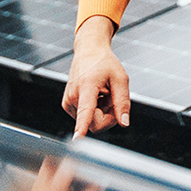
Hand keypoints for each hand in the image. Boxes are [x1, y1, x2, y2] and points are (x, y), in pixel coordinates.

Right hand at [62, 15, 130, 135]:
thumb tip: (124, 124)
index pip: (86, 112)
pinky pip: (86, 117)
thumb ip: (123, 102)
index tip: (77, 140)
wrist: (88, 51)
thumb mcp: (121, 78)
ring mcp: (68, 101)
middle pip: (94, 123)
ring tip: (103, 92)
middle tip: (113, 98)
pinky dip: (95, 110)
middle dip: (108, 116)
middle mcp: (74, 96)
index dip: (82, 127)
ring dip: (102, 111)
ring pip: (91, 122)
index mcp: (87, 87)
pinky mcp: (67, 105)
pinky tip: (96, 95)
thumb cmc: (105, 63)